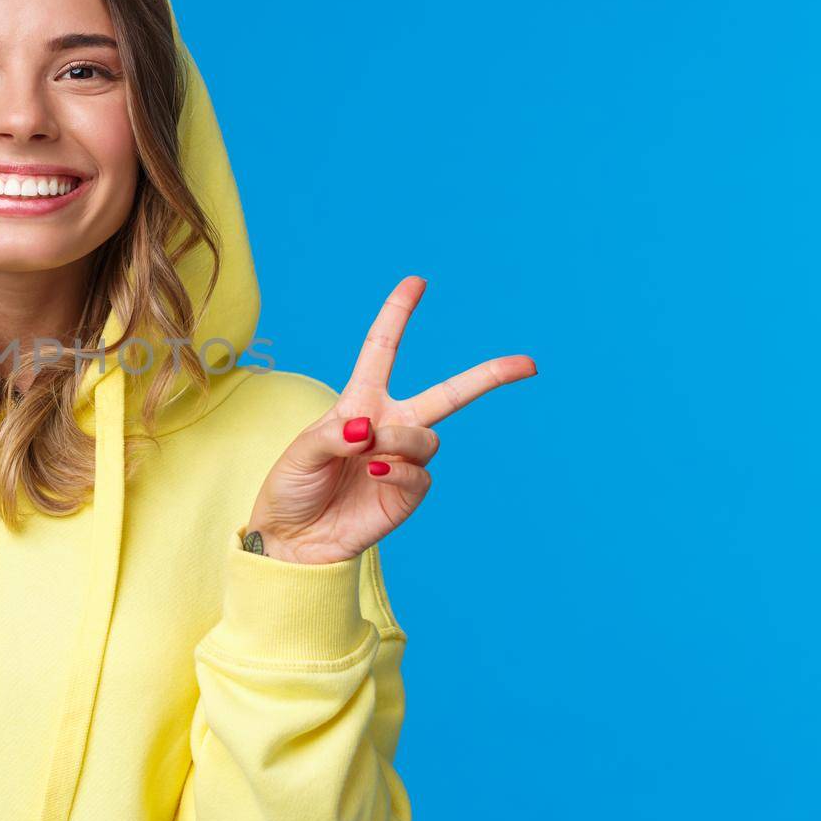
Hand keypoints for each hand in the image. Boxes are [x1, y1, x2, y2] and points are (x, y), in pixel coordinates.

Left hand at [246, 276, 536, 563]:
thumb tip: (369, 430)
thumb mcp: (301, 452)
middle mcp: (389, 426)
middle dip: (490, 376)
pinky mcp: (408, 493)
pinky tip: (374, 475)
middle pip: (449, 394)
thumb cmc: (291, 487)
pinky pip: (420, 474)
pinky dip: (398, 471)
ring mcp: (402, 460)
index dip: (397, 315)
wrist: (294, 539)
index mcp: (359, 403)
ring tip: (369, 456)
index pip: (382, 351)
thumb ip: (333, 435)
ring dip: (401, 441)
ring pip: (427, 437)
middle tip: (529, 363)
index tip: (417, 281)